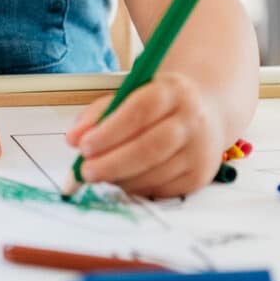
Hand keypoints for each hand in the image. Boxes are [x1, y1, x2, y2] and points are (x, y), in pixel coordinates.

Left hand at [65, 71, 222, 197]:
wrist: (206, 112)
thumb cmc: (159, 104)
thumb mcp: (130, 95)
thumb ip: (99, 114)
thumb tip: (72, 139)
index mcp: (173, 91)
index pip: (140, 111)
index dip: (110, 131)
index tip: (83, 146)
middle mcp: (192, 120)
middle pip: (150, 147)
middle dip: (112, 163)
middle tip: (86, 171)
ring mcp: (200, 151)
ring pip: (154, 173)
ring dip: (120, 178)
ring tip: (101, 173)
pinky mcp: (200, 176)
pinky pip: (161, 189)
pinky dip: (135, 187)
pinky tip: (123, 178)